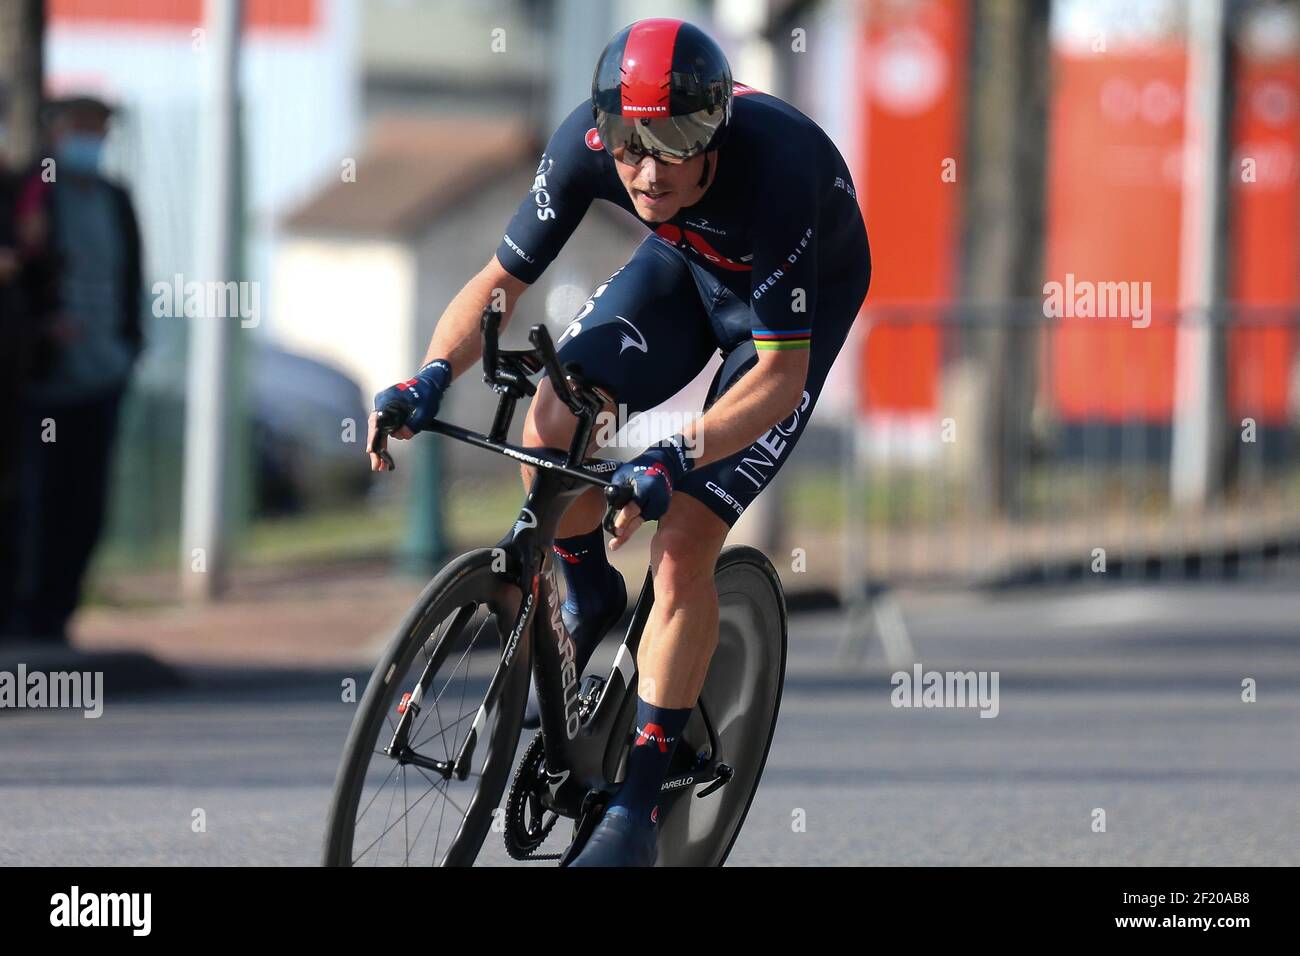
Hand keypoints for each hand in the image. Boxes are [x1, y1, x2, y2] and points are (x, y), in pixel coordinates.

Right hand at [369, 359, 451, 471]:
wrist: (430, 382)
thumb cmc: (428, 393)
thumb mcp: (425, 410)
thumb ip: (413, 424)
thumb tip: (402, 435)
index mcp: (387, 400)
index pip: (377, 422)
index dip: (374, 438)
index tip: (371, 451)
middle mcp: (383, 404)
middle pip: (376, 430)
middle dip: (376, 450)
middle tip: (377, 467)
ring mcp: (385, 409)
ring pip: (380, 432)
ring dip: (381, 449)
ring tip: (382, 468)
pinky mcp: (390, 414)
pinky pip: (385, 430)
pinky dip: (386, 443)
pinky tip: (385, 459)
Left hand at [607, 435, 693, 549]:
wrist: (664, 465)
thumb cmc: (641, 467)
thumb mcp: (624, 473)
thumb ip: (617, 488)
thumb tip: (611, 502)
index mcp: (646, 488)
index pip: (634, 507)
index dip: (624, 519)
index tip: (616, 530)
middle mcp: (655, 500)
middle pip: (638, 519)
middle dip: (626, 533)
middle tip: (614, 545)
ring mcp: (660, 506)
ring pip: (641, 521)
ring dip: (629, 529)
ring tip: (616, 542)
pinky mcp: (661, 509)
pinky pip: (645, 518)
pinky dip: (636, 521)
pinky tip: (626, 526)